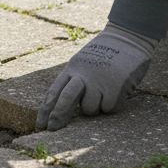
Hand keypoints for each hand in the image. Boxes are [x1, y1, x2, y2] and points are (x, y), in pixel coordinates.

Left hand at [35, 25, 155, 130]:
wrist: (127, 37)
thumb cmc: (104, 54)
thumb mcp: (82, 63)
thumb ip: (73, 81)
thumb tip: (60, 108)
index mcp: (72, 69)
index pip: (54, 92)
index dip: (45, 111)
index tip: (40, 126)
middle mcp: (82, 74)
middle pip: (65, 99)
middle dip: (58, 116)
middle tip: (53, 130)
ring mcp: (98, 80)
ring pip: (89, 109)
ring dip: (94, 108)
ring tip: (103, 94)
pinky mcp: (115, 85)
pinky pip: (109, 108)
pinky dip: (112, 104)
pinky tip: (117, 91)